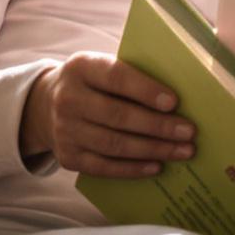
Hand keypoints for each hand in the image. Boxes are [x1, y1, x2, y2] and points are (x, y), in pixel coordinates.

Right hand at [21, 53, 193, 178]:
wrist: (46, 105)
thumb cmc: (92, 83)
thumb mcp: (101, 66)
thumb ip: (131, 74)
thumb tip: (180, 94)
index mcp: (81, 67)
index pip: (116, 77)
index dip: (145, 90)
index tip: (174, 102)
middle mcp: (68, 99)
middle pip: (117, 116)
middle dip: (158, 126)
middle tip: (188, 132)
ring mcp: (65, 131)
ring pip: (114, 145)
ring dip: (153, 149)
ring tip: (182, 151)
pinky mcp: (67, 157)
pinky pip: (104, 167)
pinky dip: (133, 169)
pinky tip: (156, 166)